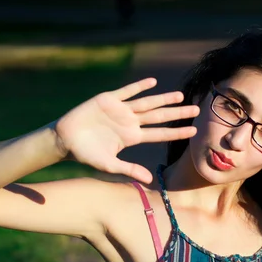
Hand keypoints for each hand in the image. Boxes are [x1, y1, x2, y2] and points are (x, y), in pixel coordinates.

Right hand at [55, 78, 198, 183]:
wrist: (65, 139)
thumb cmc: (86, 154)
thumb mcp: (109, 164)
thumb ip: (129, 169)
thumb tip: (150, 180)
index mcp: (132, 137)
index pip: (160, 134)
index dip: (176, 132)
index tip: (193, 131)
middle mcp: (130, 122)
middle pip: (159, 117)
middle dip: (177, 113)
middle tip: (197, 110)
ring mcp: (121, 110)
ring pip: (147, 103)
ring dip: (163, 99)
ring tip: (180, 96)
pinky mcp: (108, 99)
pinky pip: (127, 92)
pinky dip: (138, 87)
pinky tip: (152, 82)